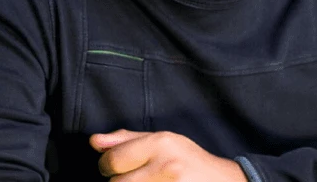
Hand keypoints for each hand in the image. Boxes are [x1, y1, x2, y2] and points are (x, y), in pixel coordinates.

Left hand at [90, 130, 247, 181]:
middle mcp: (166, 166)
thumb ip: (127, 140)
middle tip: (135, 178)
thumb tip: (94, 141)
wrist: (222, 181)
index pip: (113, 159)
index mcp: (161, 143)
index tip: (115, 167)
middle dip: (119, 181)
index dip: (107, 165)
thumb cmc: (188, 160)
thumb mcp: (162, 141)